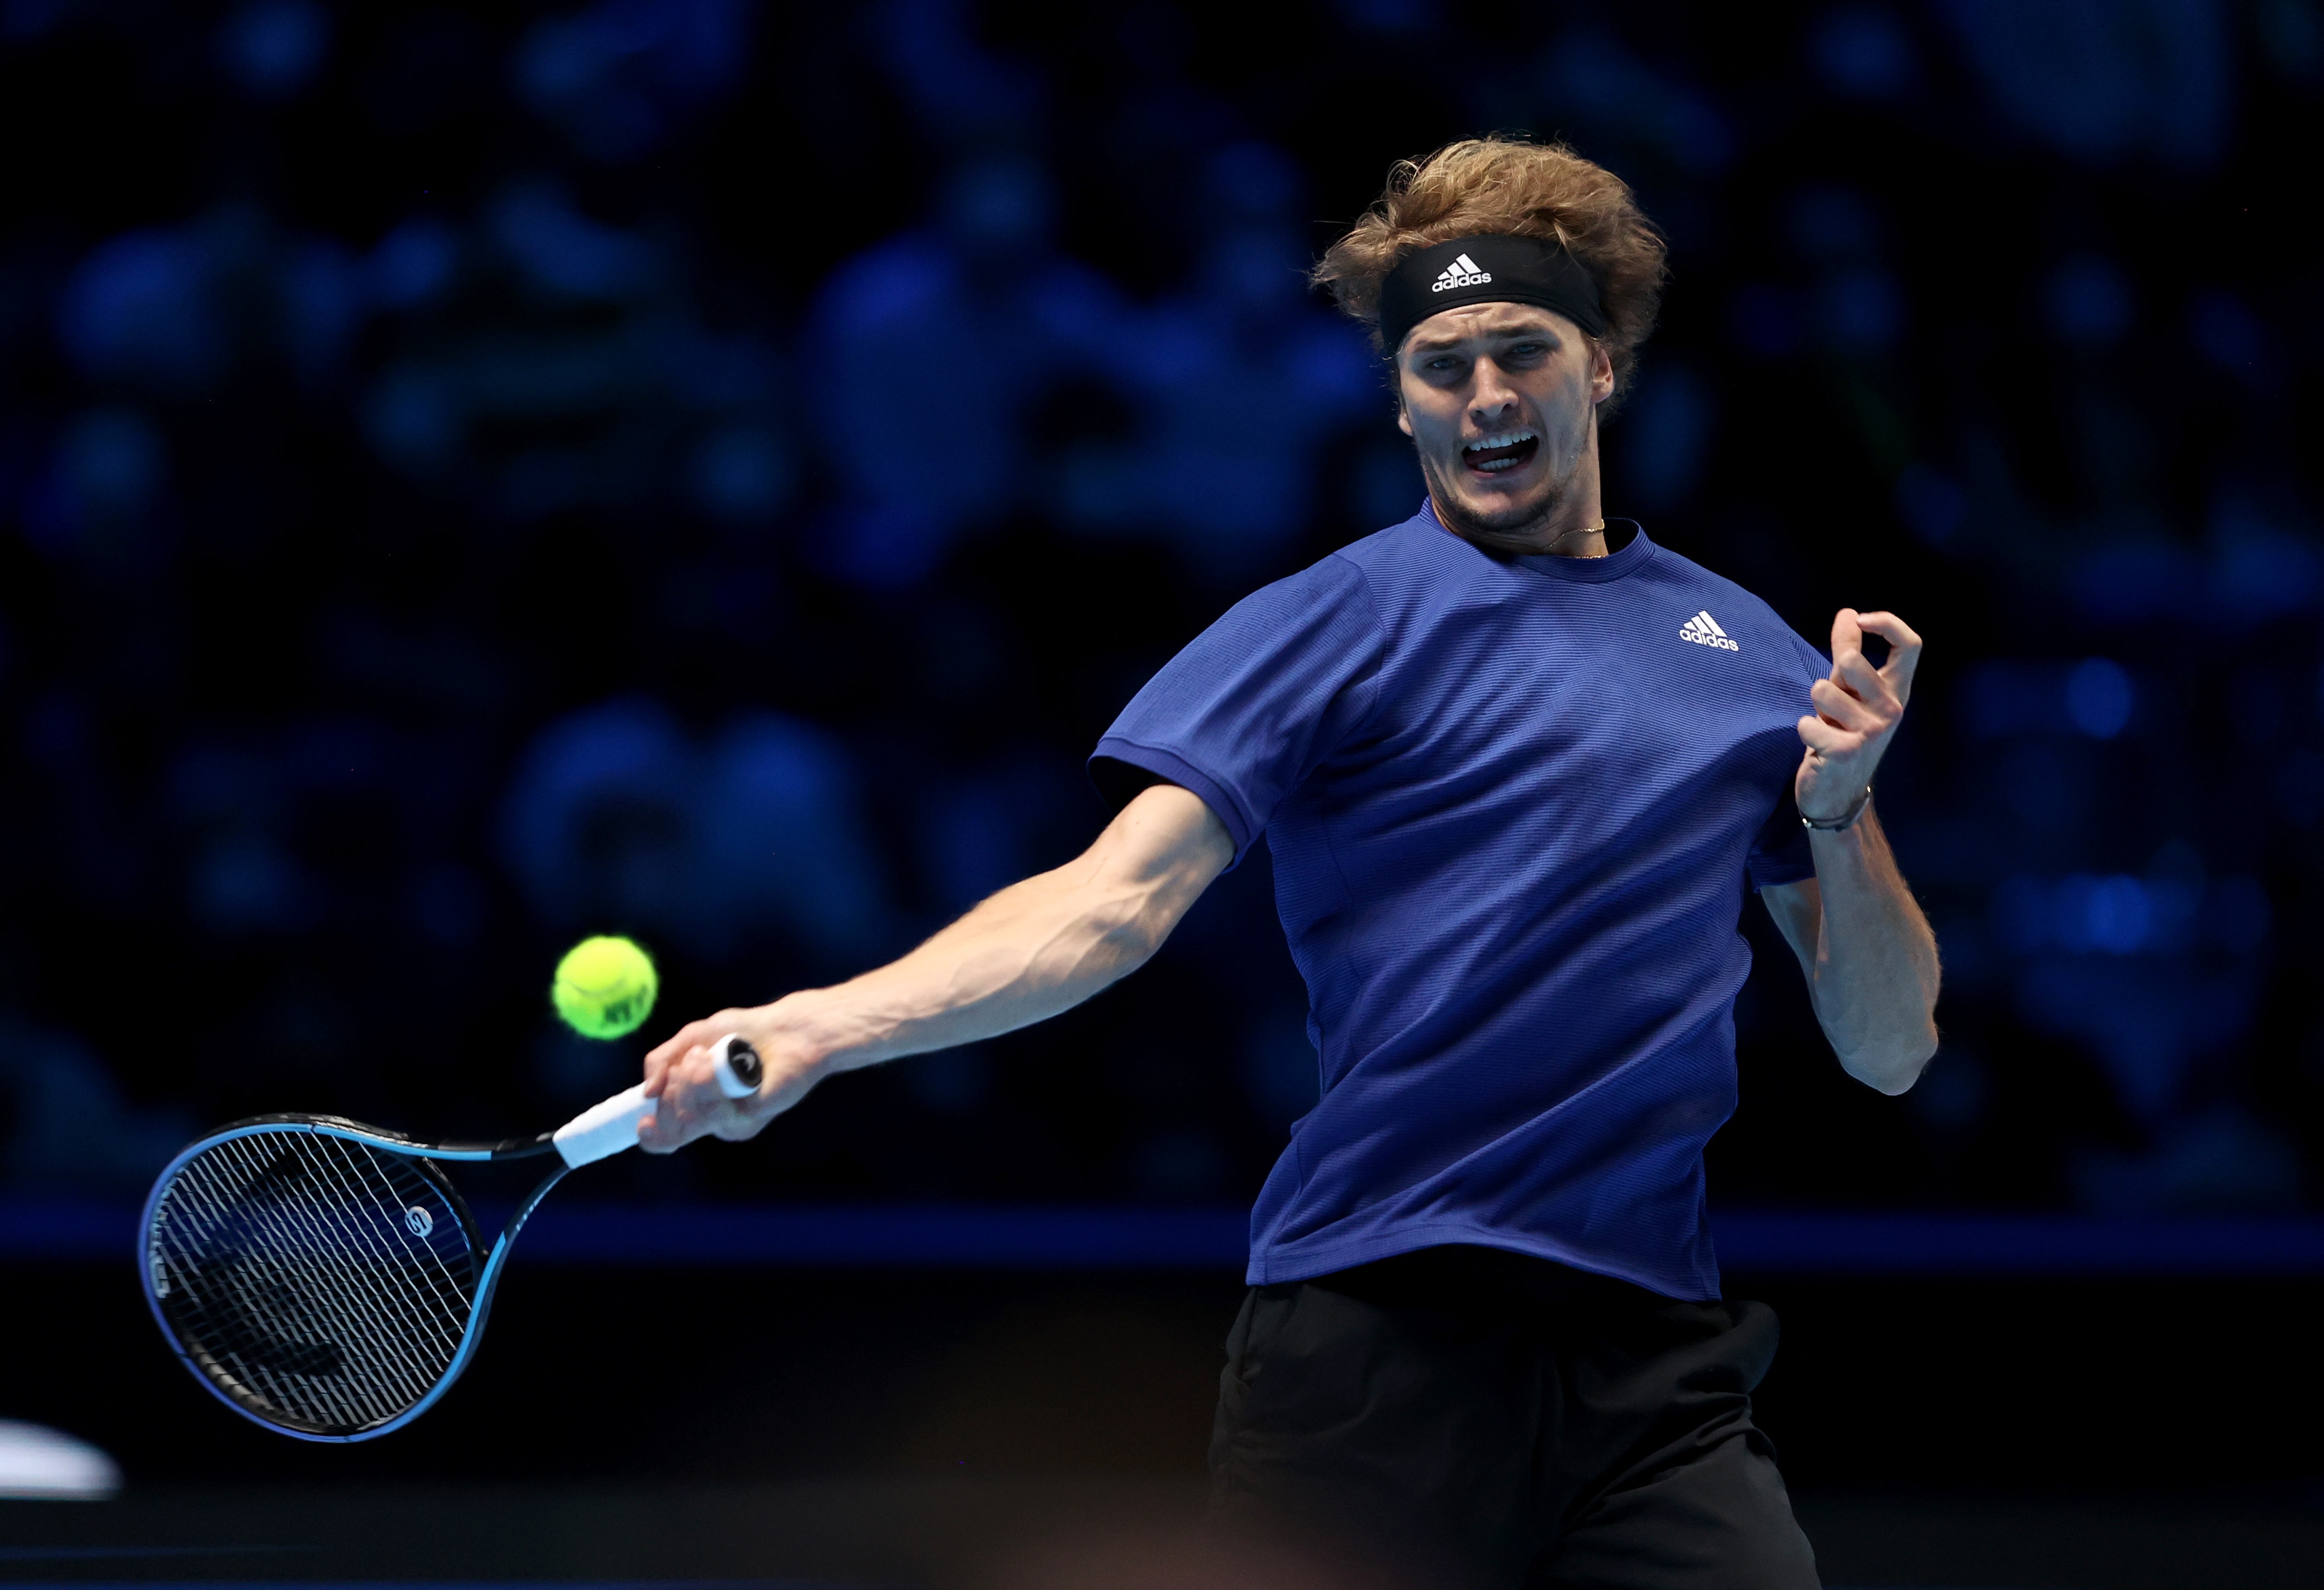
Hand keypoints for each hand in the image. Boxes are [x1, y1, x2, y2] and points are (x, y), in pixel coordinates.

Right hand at [635, 1000, 825, 1152]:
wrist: (783, 1029)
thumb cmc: (742, 1032)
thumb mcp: (692, 1039)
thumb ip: (660, 1061)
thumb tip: (646, 1091)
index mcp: (694, 1104)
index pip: (665, 1136)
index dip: (651, 1134)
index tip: (643, 1122)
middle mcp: (710, 1120)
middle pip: (669, 1128)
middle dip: (670, 1091)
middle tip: (690, 1061)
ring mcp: (729, 1124)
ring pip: (688, 1118)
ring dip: (691, 1080)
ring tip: (708, 1055)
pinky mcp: (748, 1122)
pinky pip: (713, 1113)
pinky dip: (710, 1083)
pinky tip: (724, 1066)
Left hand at [1796, 608, 1921, 822]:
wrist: (1838, 793)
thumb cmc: (1844, 732)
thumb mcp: (1849, 691)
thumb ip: (1848, 652)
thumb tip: (1847, 613)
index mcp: (1896, 691)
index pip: (1911, 645)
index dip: (1886, 622)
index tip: (1859, 620)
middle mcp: (1892, 709)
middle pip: (1852, 662)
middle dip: (1829, 676)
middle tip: (1832, 703)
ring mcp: (1872, 731)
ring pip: (1821, 690)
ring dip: (1814, 707)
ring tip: (1827, 725)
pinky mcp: (1847, 751)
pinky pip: (1807, 723)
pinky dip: (1804, 730)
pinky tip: (1818, 746)